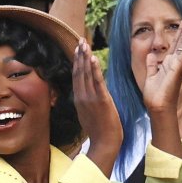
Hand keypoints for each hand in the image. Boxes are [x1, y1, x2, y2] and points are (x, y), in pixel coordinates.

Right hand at [72, 41, 122, 174]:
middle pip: (79, 71)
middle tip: (80, 39)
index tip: (77, 48)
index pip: (76, 76)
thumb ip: (87, 100)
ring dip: (85, 57)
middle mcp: (82, 96)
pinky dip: (94, 68)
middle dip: (79, 54)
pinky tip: (93, 57)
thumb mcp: (89, 113)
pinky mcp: (101, 100)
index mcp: (79, 99)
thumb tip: (88, 92)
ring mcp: (90, 98)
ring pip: (86, 74)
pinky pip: (97, 81)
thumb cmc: (100, 130)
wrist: (105, 142)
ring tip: (84, 44)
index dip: (77, 61)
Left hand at [141, 11, 181, 119]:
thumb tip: (150, 54)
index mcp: (170, 62)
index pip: (176, 42)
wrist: (157, 107)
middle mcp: (176, 61)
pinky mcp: (178, 67)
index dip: (181, 30)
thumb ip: (152, 64)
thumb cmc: (155, 95)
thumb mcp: (150, 76)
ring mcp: (178, 63)